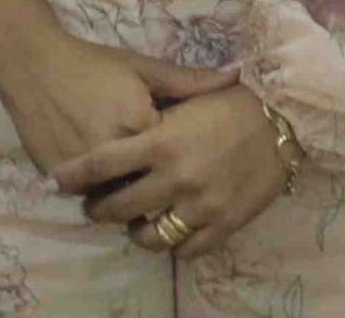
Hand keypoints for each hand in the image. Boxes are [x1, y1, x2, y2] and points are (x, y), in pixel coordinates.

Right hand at [0, 25, 233, 189]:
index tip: (192, 160)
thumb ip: (188, 82)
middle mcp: (112, 153)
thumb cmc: (94, 65)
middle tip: (165, 184)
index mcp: (140, 127)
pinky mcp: (56, 176)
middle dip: (156, 192)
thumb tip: (235, 78)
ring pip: (113, 199)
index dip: (182, 162)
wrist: (34, 65)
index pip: (173, 161)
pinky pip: (84, 196)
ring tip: (134, 186)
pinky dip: (97, 192)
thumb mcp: (143, 68)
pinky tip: (104, 181)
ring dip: (124, 196)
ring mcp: (81, 169)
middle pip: (144, 189)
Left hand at [55, 84, 288, 260]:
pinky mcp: (223, 224)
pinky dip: (175, 244)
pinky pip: (186, 249)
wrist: (287, 119)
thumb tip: (115, 122)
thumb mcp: (189, 97)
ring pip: (149, 237)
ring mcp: (200, 205)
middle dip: (99, 209)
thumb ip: (152, 113)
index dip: (72, 175)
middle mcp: (176, 177)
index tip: (57, 181)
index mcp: (162, 141)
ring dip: (136, 233)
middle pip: (117, 208)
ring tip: (136, 224)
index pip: (100, 165)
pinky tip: (173, 231)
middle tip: (97, 206)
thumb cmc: (234, 101)